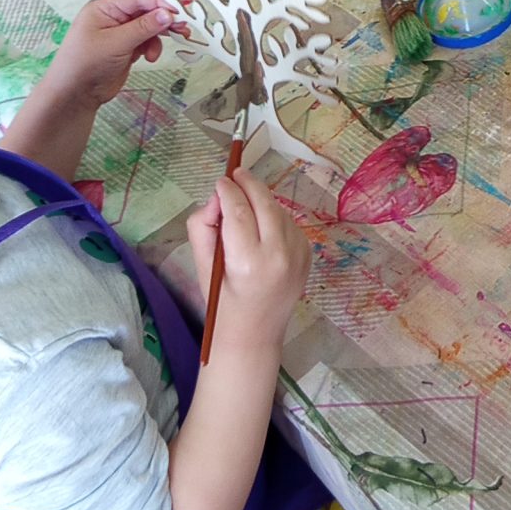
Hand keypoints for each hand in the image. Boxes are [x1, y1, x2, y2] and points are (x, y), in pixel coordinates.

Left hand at [49, 0, 179, 108]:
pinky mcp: (126, 47)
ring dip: (159, 36)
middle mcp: (113, 16)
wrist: (75, 95)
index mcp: (106, 7)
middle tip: (183, 28)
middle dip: (164, 19)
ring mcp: (120, 32)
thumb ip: (144, 27)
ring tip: (164, 47)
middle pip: (146, 11)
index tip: (181, 11)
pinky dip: (152, 47)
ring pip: (149, 26)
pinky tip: (150, 58)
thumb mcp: (117, 43)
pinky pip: (146, 40)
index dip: (161, 2)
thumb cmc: (88, 63)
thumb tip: (169, 14)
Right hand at [185, 171, 309, 355]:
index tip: (220, 181)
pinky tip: (261, 224)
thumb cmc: (222, 303)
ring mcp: (298, 255)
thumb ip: (203, 228)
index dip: (228, 191)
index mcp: (248, 262)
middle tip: (235, 174)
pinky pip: (289, 223)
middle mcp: (278, 256)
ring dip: (261, 200)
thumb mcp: (202, 267)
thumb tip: (216, 198)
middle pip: (264, 203)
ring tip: (244, 202)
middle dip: (248, 184)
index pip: (239, 211)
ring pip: (278, 210)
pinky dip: (274, 216)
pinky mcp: (308, 254)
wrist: (254, 335)